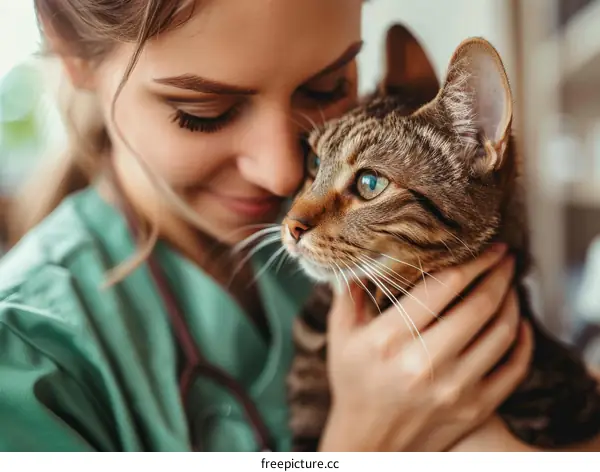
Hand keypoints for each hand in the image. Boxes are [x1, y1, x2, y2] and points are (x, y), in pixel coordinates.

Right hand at [319, 245, 533, 451]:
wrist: (370, 441)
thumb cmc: (354, 381)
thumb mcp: (341, 335)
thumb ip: (350, 292)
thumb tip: (367, 254)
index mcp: (389, 339)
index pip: (443, 286)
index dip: (472, 261)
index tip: (487, 246)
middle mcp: (424, 363)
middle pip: (479, 305)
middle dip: (499, 274)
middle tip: (506, 257)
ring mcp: (454, 388)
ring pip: (501, 332)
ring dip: (512, 301)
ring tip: (510, 284)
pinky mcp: (474, 407)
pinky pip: (513, 368)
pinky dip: (522, 341)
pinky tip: (518, 324)